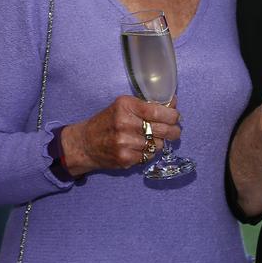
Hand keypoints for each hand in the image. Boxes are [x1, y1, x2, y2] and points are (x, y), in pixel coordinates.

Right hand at [62, 96, 180, 173]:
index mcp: (125, 106)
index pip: (157, 111)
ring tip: (151, 139)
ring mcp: (124, 142)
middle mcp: (124, 123)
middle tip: (175, 131)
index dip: (172, 115)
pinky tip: (140, 148)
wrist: (85, 143)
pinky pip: (149, 156)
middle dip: (174, 130)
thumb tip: (174, 103)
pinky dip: (149, 152)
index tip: (176, 116)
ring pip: (158, 145)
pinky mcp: (125, 158)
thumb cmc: (108, 122)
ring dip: (159, 143)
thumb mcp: (123, 106)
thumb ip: (147, 105)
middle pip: (163, 129)